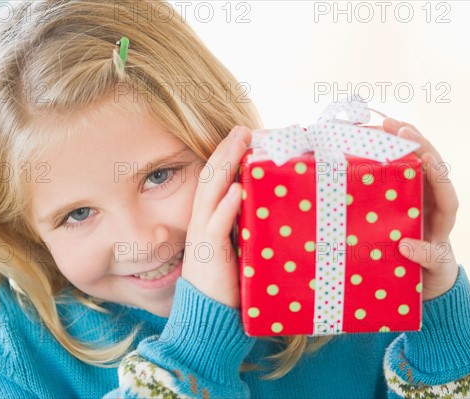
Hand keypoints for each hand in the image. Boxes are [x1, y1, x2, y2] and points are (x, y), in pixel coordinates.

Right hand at [182, 126, 251, 308]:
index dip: (227, 157)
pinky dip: (225, 207)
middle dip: (226, 152)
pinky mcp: (209, 254)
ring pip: (211, 194)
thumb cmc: (229, 283)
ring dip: (225, 166)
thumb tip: (267, 209)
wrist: (209, 316)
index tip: (244, 137)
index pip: (215, 182)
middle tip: (243, 129)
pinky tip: (236, 190)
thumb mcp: (239, 248)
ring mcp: (203, 237)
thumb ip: (247, 227)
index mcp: (208, 221)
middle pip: (211, 179)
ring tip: (239, 143)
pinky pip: (216, 227)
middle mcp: (202, 223)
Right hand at [383, 118, 458, 300]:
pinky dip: (385, 153)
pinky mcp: (400, 192)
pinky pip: (397, 167)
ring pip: (415, 160)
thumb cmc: (431, 269)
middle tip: (396, 128)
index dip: (438, 174)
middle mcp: (432, 198)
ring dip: (400, 141)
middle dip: (417, 145)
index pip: (446, 191)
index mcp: (444, 216)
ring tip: (382, 124)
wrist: (425, 272)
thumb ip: (425, 257)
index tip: (425, 159)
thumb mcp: (432, 267)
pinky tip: (368, 141)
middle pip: (431, 165)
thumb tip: (406, 247)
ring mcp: (417, 192)